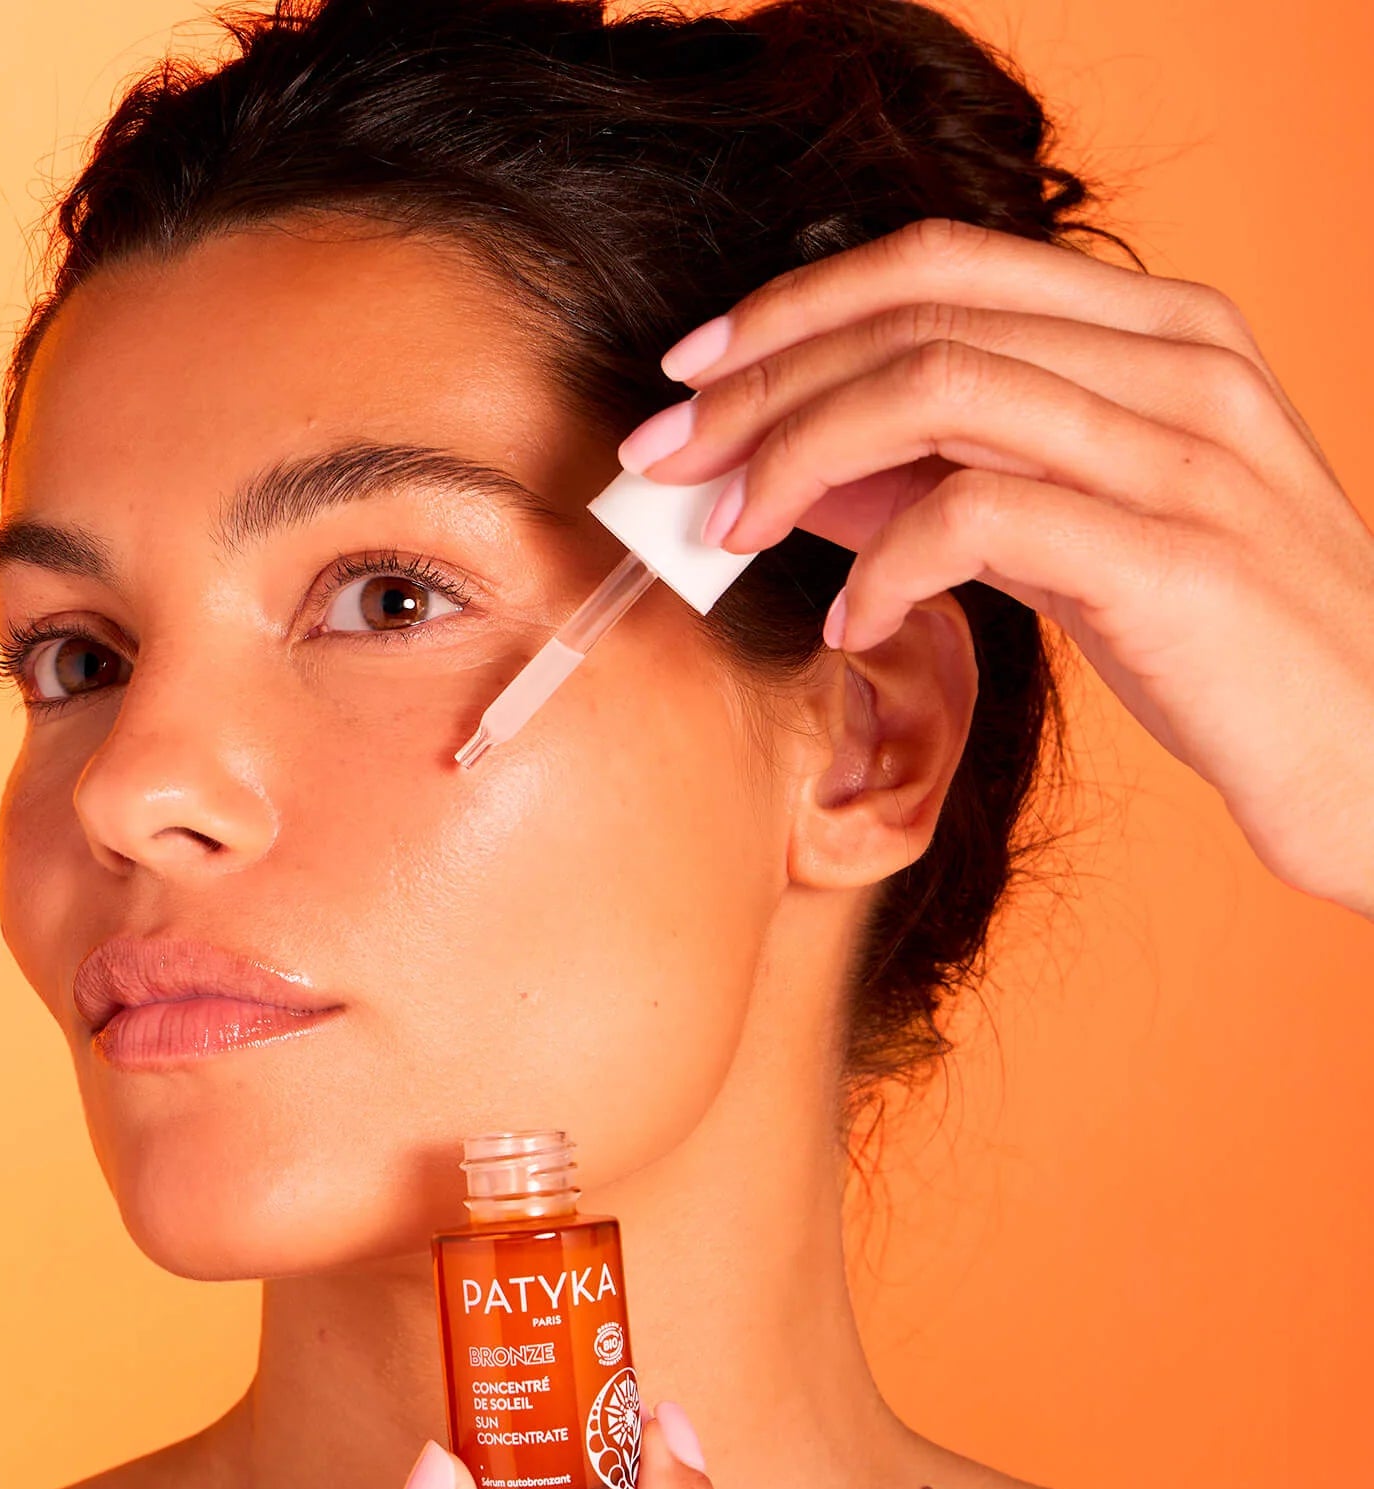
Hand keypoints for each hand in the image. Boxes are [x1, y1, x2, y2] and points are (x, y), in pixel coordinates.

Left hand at [620, 216, 1373, 918]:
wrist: (1373, 747)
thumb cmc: (1221, 643)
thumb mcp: (1081, 535)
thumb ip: (964, 482)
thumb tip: (805, 466)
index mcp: (1160, 332)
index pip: (940, 265)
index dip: (797, 306)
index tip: (693, 372)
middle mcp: (1177, 363)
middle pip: (918, 316)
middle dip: (761, 383)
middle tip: (662, 456)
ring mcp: (1184, 450)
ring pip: (939, 388)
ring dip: (797, 457)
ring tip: (726, 530)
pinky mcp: (1173, 555)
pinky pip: (983, 515)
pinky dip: (886, 562)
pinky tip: (850, 624)